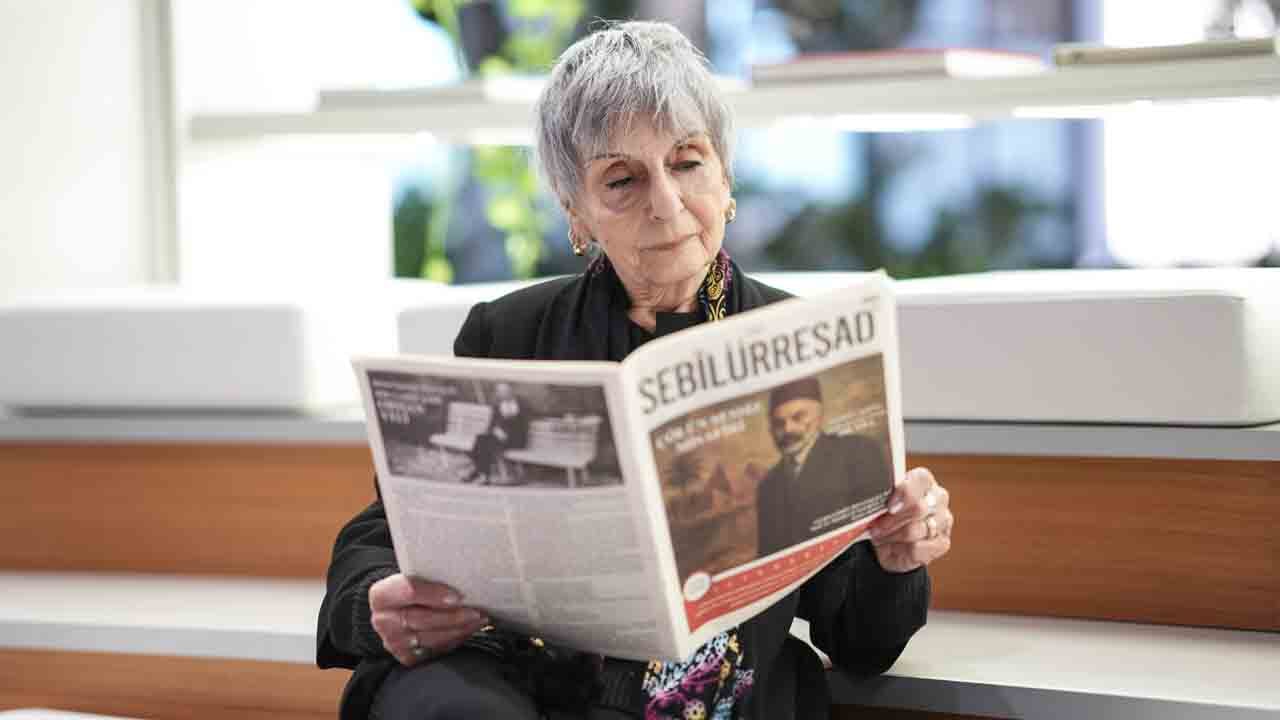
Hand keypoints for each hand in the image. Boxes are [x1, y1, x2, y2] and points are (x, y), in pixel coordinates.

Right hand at [369, 574, 488, 666]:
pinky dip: (455, 640)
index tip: (458, 596)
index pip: (409, 592)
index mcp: (382, 595)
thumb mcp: (413, 577)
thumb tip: (463, 576)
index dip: (434, 594)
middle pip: (421, 619)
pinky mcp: (406, 657)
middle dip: (453, 616)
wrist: (396, 610)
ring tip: (478, 620)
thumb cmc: (412, 588)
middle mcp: (383, 621)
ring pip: (431, 638)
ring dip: (459, 630)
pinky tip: (468, 631)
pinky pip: (435, 651)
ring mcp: (393, 642)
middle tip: (476, 611)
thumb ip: (430, 576)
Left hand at [867, 467, 952, 573]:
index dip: (904, 493)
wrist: (889, 544)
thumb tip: (875, 501)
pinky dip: (902, 550)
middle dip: (892, 520)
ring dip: (893, 535)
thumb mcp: (882, 503)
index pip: (921, 479)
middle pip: (918, 508)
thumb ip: (882, 497)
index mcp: (924, 481)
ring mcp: (944, 521)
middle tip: (876, 526)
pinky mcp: (942, 543)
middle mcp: (938, 498)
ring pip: (916, 530)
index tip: (889, 506)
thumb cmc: (886, 516)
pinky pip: (919, 548)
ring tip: (880, 536)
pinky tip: (895, 547)